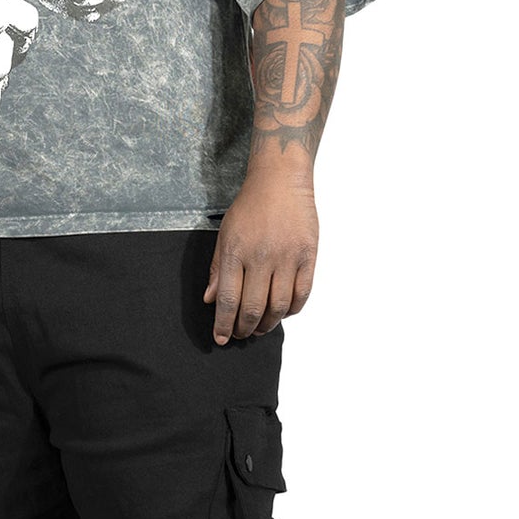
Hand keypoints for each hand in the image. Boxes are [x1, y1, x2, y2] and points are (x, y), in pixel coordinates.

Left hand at [202, 176, 318, 344]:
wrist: (280, 180)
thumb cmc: (251, 206)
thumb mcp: (225, 234)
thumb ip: (217, 268)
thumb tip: (210, 299)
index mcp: (236, 252)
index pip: (228, 300)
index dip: (224, 324)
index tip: (221, 338)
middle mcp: (261, 257)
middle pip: (253, 308)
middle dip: (244, 328)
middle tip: (241, 334)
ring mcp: (287, 257)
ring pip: (278, 306)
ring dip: (268, 323)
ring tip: (261, 327)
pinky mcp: (308, 255)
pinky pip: (302, 293)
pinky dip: (292, 309)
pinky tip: (284, 311)